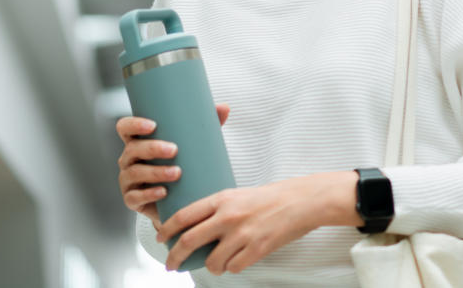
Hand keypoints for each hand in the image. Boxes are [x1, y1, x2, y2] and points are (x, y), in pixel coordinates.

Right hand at [116, 104, 229, 223]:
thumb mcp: (192, 145)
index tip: (152, 125)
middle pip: (132, 149)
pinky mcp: (132, 200)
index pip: (125, 128)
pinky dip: (150, 194)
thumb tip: (224, 107)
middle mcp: (129, 159)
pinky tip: (164, 192)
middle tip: (174, 150)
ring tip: (176, 173)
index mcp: (139, 141)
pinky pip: (135, 197)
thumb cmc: (182, 166)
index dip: (134, 124)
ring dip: (155, 172)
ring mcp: (128, 180)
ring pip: (134, 173)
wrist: (179, 201)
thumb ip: (205, 126)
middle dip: (152, 148)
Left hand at [157, 175, 334, 274]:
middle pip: (188, 241)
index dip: (166, 229)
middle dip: (174, 257)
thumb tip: (198, 225)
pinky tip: (239, 260)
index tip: (160, 238)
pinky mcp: (257, 249)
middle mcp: (228, 217)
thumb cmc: (273, 196)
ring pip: (212, 262)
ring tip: (217, 263)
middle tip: (171, 264)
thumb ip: (219, 208)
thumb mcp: (240, 194)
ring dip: (210, 266)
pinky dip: (232, 267)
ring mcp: (242, 234)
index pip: (184, 216)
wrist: (302, 201)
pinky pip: (234, 268)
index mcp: (222, 199)